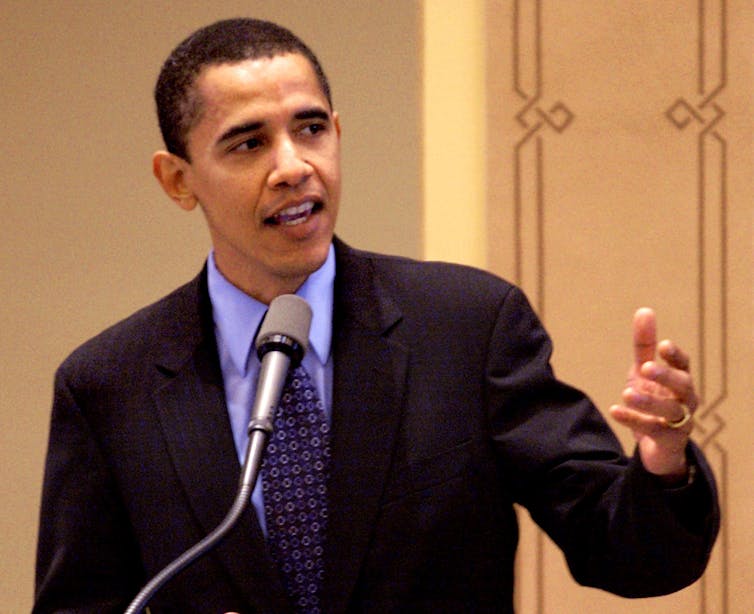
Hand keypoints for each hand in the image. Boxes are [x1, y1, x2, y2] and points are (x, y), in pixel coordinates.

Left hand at [609, 308, 697, 481]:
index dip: (675, 356)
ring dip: (649, 401)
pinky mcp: (668, 440)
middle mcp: (685, 400)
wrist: (659, 446)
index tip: (662, 345)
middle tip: (646, 368)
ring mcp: (680, 422)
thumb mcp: (645, 372)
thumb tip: (645, 310)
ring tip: (626, 393)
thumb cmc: (655, 399)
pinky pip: (653, 430)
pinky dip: (633, 420)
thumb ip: (644, 345)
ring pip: (670, 411)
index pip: (684, 365)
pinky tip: (614, 410)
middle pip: (682, 386)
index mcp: (680, 380)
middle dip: (665, 376)